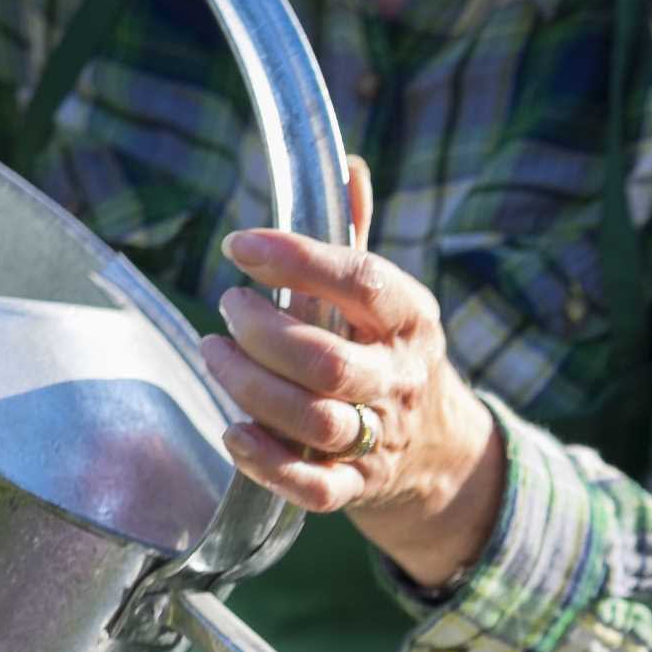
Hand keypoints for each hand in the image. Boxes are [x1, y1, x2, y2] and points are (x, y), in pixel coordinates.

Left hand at [206, 158, 509, 589]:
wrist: (438, 451)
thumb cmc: (386, 353)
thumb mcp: (385, 295)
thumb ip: (356, 235)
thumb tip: (346, 164)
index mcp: (410, 319)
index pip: (361, 283)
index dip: (298, 261)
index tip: (240, 246)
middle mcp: (399, 380)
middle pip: (327, 362)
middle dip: (261, 333)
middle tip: (228, 307)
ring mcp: (381, 437)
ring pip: (314, 421)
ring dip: (250, 387)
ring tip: (214, 352)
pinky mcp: (358, 485)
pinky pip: (314, 487)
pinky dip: (267, 463)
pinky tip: (232, 433)